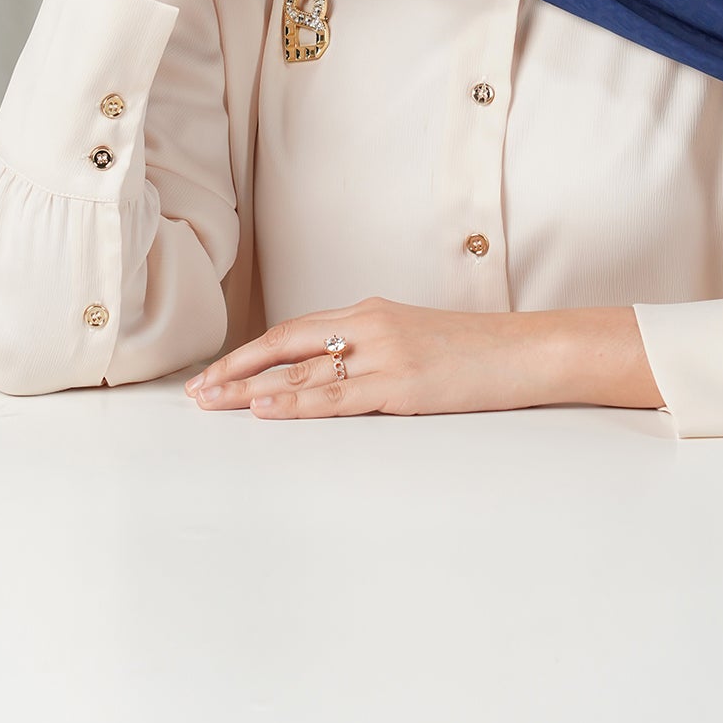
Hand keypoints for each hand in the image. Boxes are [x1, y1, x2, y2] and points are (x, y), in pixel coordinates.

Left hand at [182, 295, 561, 420]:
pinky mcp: (402, 384)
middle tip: (194, 392)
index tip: (216, 372)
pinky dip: (295, 404)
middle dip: (234, 369)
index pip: (294, 330)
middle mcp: (370, 325)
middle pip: (285, 344)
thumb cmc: (477, 353)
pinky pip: (336, 397)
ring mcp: (385, 354)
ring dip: (250, 389)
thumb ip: (374, 351)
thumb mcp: (416, 340)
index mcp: (371, 312)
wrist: (528, 352)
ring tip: (211, 403)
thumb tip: (335, 377)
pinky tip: (264, 409)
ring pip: (302, 372)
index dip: (251, 351)